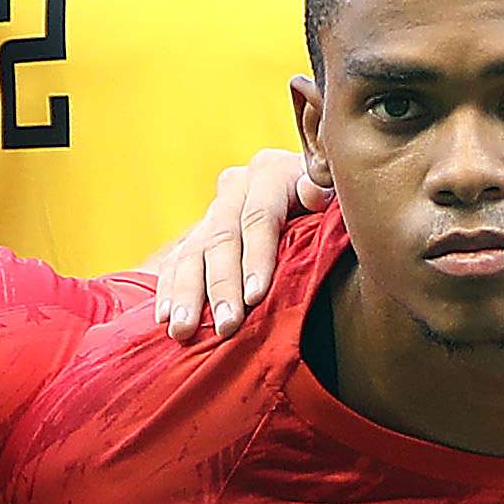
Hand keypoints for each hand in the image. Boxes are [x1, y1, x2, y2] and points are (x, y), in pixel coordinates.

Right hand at [151, 144, 319, 338]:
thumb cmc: (337, 215)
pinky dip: (169, 292)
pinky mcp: (197, 236)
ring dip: (186, 295)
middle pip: (222, 238)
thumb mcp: (339, 200)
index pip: (259, 217)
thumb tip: (312, 190)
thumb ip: (326, 196)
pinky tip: (164, 320)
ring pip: (192, 253)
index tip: (255, 297)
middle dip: (222, 286)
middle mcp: (237, 187)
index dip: (257, 257)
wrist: (314, 208)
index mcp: (272, 173)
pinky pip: (176, 264)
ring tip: (182, 330)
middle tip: (226, 325)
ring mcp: (213, 212)